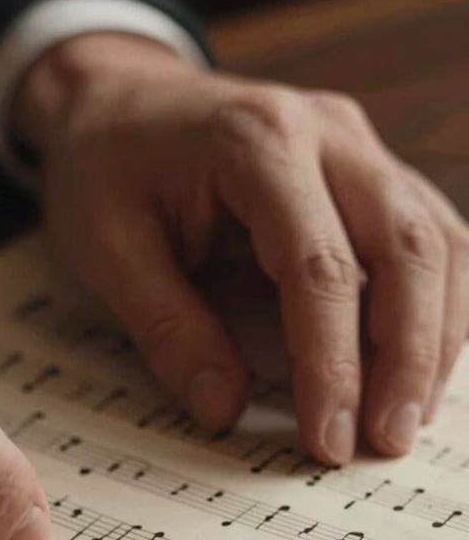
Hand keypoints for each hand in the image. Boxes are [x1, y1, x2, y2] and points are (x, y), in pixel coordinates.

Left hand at [14, 33, 468, 464]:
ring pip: (435, 240)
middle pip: (407, 247)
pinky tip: (414, 361)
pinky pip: (425, 233)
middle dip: (408, 357)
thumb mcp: (106, 249)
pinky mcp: (364, 166)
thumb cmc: (103, 167)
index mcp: (255, 142)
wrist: (113, 97)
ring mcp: (354, 143)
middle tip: (386, 441)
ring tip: (406, 416)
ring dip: (434, 334)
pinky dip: (432, 302)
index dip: (333, 363)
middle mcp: (326, 132)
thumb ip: (168, 328)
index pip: (319, 267)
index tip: (330, 439)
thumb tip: (226, 411)